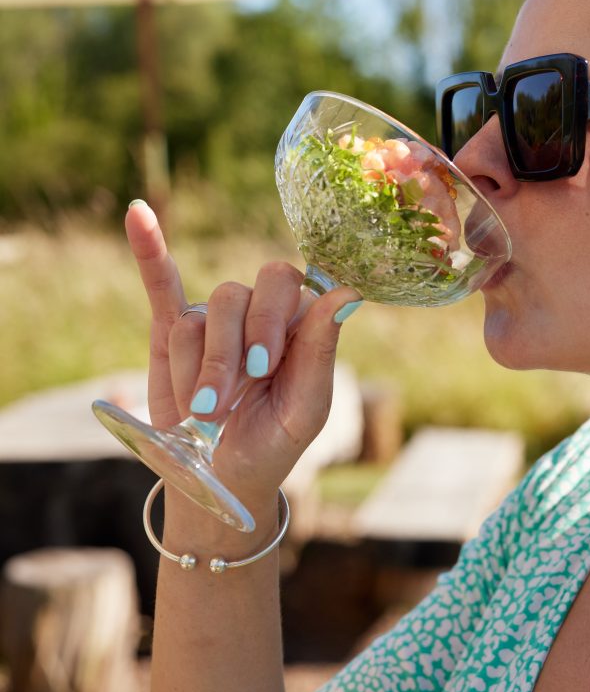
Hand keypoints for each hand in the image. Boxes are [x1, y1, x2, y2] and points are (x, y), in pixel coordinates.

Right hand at [125, 201, 360, 506]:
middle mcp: (258, 311)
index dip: (269, 322)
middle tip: (227, 401)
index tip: (262, 369)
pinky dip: (149, 248)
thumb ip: (323, 349)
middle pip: (236, 296)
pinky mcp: (172, 330)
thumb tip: (349, 292)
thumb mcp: (305, 408)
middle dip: (228, 353)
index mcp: (299, 321)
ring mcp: (215, 318)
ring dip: (197, 372)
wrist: (222, 476)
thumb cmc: (273, 441)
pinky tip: (139, 214)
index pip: (286, 287)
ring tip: (204, 413)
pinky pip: (161, 282)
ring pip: (197, 319)